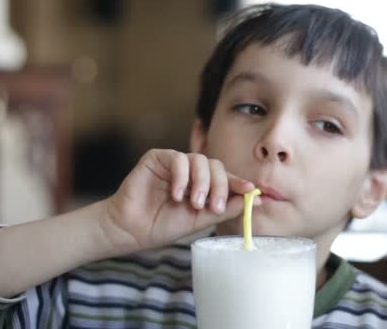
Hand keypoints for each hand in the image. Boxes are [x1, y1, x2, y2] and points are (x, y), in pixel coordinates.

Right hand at [100, 149, 256, 253]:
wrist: (132, 229)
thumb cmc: (164, 225)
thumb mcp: (200, 220)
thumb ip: (224, 209)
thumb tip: (253, 200)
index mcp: (204, 185)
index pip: (226, 179)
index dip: (239, 184)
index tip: (250, 192)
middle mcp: (192, 172)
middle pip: (216, 166)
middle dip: (220, 186)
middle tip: (214, 206)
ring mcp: (176, 163)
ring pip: (200, 160)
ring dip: (201, 182)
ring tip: (193, 203)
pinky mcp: (158, 157)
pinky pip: (178, 158)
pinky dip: (182, 176)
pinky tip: (176, 195)